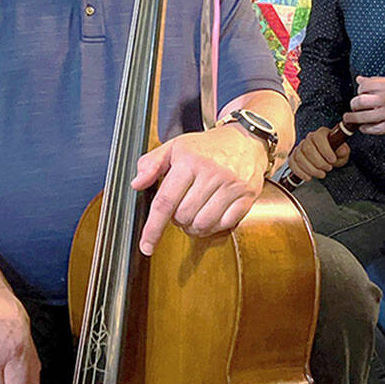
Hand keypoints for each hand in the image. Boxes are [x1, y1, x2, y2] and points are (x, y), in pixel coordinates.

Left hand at [132, 123, 266, 254]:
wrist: (247, 138)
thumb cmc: (208, 146)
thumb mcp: (175, 147)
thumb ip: (152, 163)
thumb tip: (137, 183)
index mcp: (189, 161)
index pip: (166, 201)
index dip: (153, 227)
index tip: (146, 245)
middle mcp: (212, 172)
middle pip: (184, 216)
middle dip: (177, 220)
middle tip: (180, 209)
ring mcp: (231, 185)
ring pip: (204, 223)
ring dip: (194, 226)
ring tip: (195, 214)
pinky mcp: (247, 195)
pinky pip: (225, 224)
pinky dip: (214, 226)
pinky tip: (211, 215)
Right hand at [288, 127, 350, 180]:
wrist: (327, 160)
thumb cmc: (335, 154)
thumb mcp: (342, 153)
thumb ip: (343, 151)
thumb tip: (342, 149)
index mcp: (321, 134)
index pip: (318, 137)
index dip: (325, 149)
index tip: (332, 160)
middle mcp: (309, 138)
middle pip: (307, 148)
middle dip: (319, 162)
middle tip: (328, 168)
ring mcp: (300, 147)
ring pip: (299, 157)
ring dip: (311, 169)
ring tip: (322, 174)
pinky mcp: (294, 157)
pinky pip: (292, 163)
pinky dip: (300, 172)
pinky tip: (309, 177)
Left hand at [343, 76, 384, 138]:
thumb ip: (378, 82)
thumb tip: (359, 79)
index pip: (365, 85)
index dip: (359, 89)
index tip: (359, 93)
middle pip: (360, 100)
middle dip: (353, 104)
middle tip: (353, 106)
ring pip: (362, 116)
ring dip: (353, 118)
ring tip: (349, 118)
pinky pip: (372, 128)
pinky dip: (365, 128)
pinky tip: (364, 126)